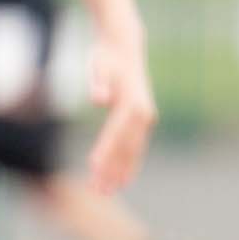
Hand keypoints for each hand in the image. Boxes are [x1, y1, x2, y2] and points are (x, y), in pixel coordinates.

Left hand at [79, 32, 152, 195]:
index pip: (116, 134)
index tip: (93, 169)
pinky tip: (121, 179)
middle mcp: (144, 115)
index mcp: (135, 105)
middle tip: (99, 190)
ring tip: (108, 191)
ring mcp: (145, 120)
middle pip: (126, 148)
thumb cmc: (107, 59)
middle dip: (113, 170)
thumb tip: (99, 99)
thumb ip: (98, 83)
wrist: (124, 48)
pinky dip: (128, 164)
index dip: (105, 152)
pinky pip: (135, 148)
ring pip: (133, 152)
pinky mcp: (141, 122)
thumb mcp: (98, 66)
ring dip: (121, 172)